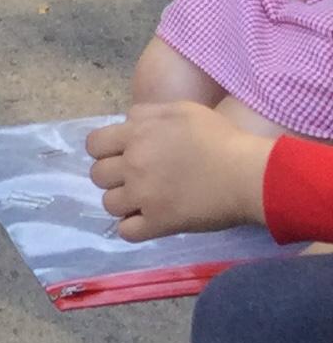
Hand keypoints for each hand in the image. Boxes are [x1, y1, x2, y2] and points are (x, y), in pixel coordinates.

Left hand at [87, 103, 273, 238]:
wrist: (248, 173)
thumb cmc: (221, 138)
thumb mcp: (182, 110)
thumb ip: (147, 114)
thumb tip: (126, 123)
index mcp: (137, 135)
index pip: (94, 145)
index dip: (104, 151)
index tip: (121, 155)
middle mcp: (134, 165)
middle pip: (98, 175)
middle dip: (113, 177)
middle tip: (136, 179)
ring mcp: (144, 196)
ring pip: (109, 204)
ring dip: (124, 203)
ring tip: (144, 200)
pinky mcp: (159, 223)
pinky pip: (127, 232)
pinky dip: (134, 228)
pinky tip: (149, 221)